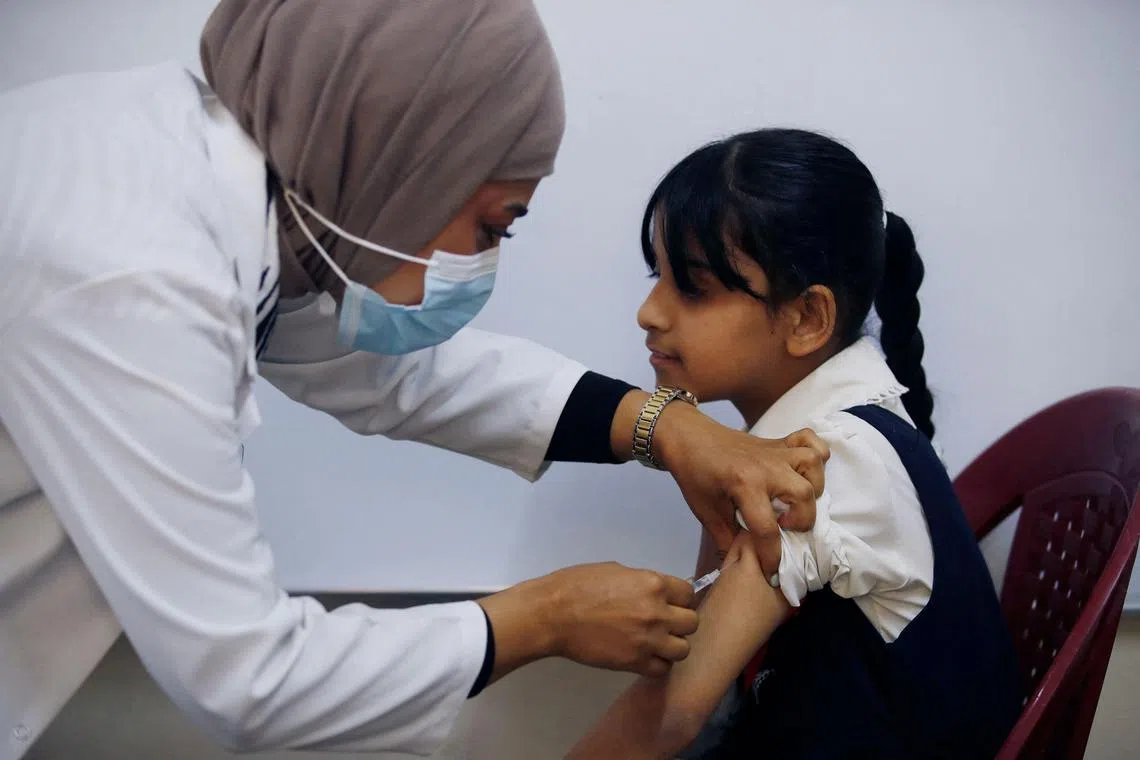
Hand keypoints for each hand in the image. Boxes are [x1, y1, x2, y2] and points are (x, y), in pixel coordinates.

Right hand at [540, 562, 697, 676]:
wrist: (553, 615)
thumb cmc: (578, 585)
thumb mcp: (616, 571)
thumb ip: (642, 583)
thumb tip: (655, 593)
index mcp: (653, 584)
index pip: (688, 593)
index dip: (680, 599)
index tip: (669, 603)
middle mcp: (658, 612)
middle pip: (692, 623)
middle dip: (680, 622)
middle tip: (663, 624)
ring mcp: (648, 640)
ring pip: (683, 649)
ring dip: (672, 646)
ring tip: (656, 643)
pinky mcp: (635, 663)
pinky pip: (662, 669)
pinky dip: (657, 664)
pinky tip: (644, 657)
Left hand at [652, 403, 828, 579]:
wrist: (688, 438)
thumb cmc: (694, 475)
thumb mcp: (705, 512)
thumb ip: (726, 540)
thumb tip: (744, 564)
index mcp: (744, 485)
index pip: (767, 528)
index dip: (771, 556)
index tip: (771, 571)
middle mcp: (766, 466)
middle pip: (803, 494)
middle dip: (801, 520)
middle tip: (783, 526)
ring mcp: (775, 451)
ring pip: (812, 465)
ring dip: (812, 487)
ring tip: (795, 499)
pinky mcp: (778, 442)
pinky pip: (809, 439)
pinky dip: (816, 452)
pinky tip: (805, 470)